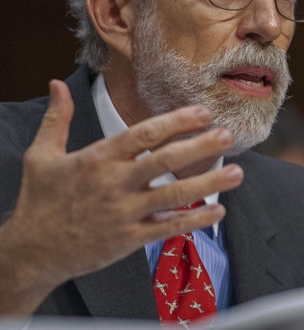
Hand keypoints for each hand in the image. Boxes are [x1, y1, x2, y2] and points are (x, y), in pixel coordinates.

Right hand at [0, 80, 243, 314]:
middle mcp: (115, 184)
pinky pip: (169, 227)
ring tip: (237, 173)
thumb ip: (57, 119)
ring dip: (209, 183)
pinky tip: (218, 211)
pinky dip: (196, 220)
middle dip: (200, 146)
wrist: (32, 252)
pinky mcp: (130, 239)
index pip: (144, 134)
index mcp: (97, 159)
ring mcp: (125, 213)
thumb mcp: (41, 156)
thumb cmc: (39, 201)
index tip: (202, 112)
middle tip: (227, 135)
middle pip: (165, 160)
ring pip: (175, 195)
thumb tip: (56, 84)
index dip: (176, 121)